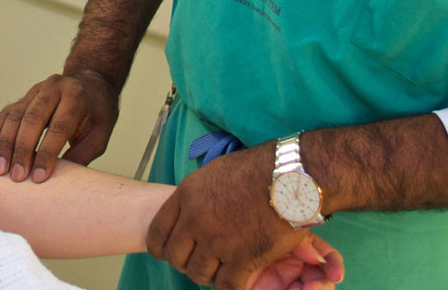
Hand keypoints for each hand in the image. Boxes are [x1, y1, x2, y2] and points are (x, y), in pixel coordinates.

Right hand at [0, 71, 119, 181]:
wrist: (90, 84)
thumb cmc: (97, 114)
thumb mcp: (100, 135)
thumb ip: (81, 155)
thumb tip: (57, 181)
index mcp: (76, 96)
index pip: (58, 126)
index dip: (47, 153)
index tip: (38, 178)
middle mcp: (53, 88)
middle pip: (32, 119)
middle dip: (22, 150)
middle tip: (16, 177)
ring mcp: (35, 90)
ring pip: (14, 116)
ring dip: (5, 144)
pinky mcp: (22, 98)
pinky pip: (5, 115)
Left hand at [148, 147, 341, 289]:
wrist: (289, 176)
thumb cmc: (257, 168)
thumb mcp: (214, 172)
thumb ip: (197, 196)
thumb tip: (190, 210)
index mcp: (186, 196)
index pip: (157, 232)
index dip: (162, 247)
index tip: (170, 251)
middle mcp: (196, 220)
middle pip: (176, 258)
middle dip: (186, 262)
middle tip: (201, 260)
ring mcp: (218, 242)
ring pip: (198, 274)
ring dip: (209, 274)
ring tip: (221, 267)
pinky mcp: (243, 259)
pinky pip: (226, 286)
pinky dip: (230, 285)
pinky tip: (238, 277)